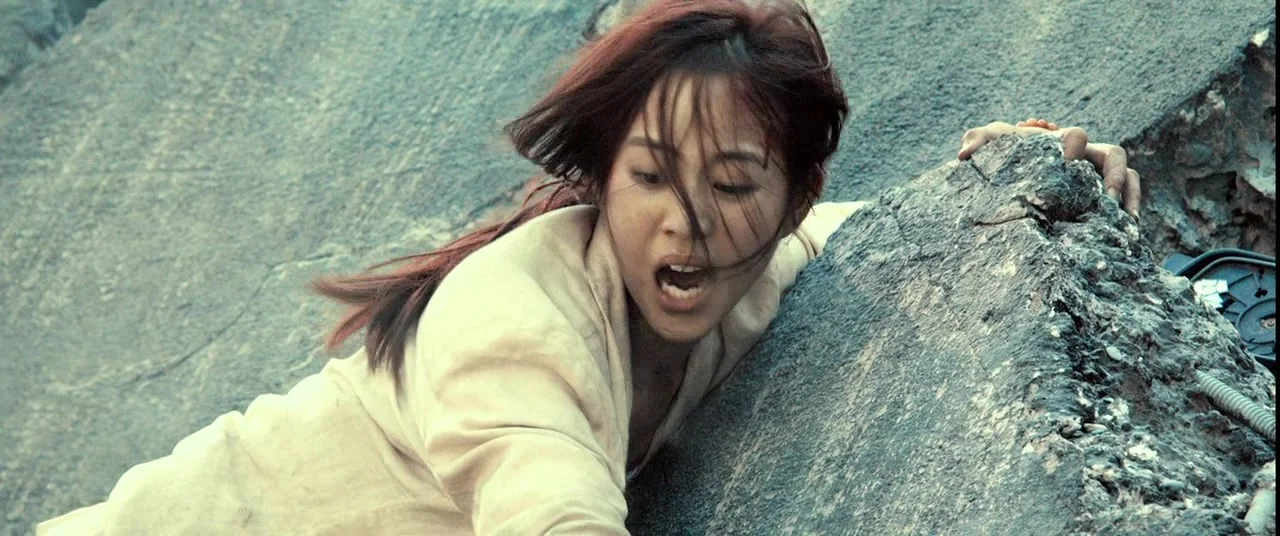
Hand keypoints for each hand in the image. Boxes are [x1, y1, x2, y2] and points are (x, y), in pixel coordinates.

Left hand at [955, 118, 1141, 220]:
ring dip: (1130, 198)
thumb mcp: (988, 152)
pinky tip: (1123, 235)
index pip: (1077, 136)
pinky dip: (1128, 215)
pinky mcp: (1100, 202)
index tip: (1067, 163)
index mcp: (1058, 144)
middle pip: (1114, 156)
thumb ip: (977, 141)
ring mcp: (1095, 180)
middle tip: (1108, 201)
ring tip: (1126, 224)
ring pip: (1128, 178)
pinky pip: (1124, 203)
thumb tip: (963, 154)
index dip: (1077, 146)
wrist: (1006, 190)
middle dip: (1116, 176)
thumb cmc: (1000, 165)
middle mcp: (1083, 159)